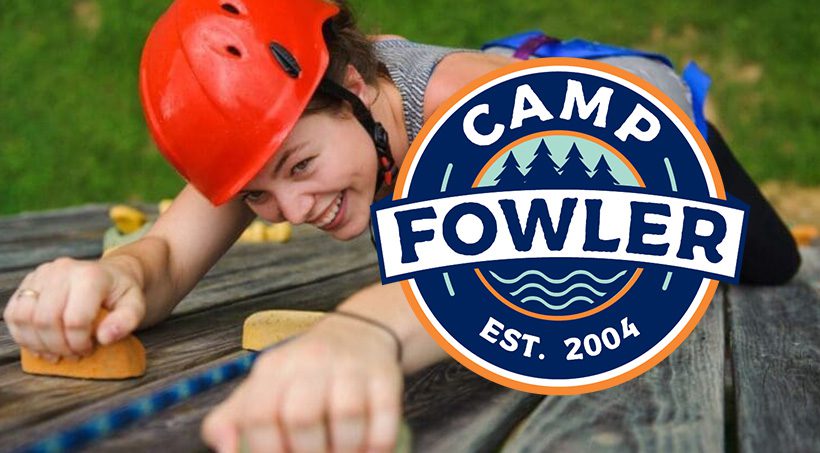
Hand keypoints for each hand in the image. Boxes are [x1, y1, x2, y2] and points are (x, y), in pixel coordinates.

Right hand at [3, 256, 146, 361]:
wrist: (111, 274)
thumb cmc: (121, 293)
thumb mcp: (136, 306)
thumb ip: (126, 321)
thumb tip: (105, 338)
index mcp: (90, 276)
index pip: (74, 319)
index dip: (79, 343)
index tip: (89, 349)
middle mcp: (61, 270)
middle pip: (45, 320)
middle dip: (58, 346)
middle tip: (73, 354)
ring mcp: (41, 274)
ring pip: (24, 317)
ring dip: (37, 343)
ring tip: (56, 352)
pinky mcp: (27, 283)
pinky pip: (13, 314)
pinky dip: (23, 334)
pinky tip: (41, 344)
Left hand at [202, 314, 402, 452]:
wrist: (358, 333)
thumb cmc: (304, 374)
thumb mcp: (264, 386)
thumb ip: (234, 420)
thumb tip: (225, 449)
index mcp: (275, 368)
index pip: (260, 414)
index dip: (267, 452)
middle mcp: (312, 360)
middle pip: (302, 418)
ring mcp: (352, 366)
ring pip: (346, 416)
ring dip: (344, 451)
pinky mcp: (386, 375)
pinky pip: (386, 417)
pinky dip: (378, 445)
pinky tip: (369, 452)